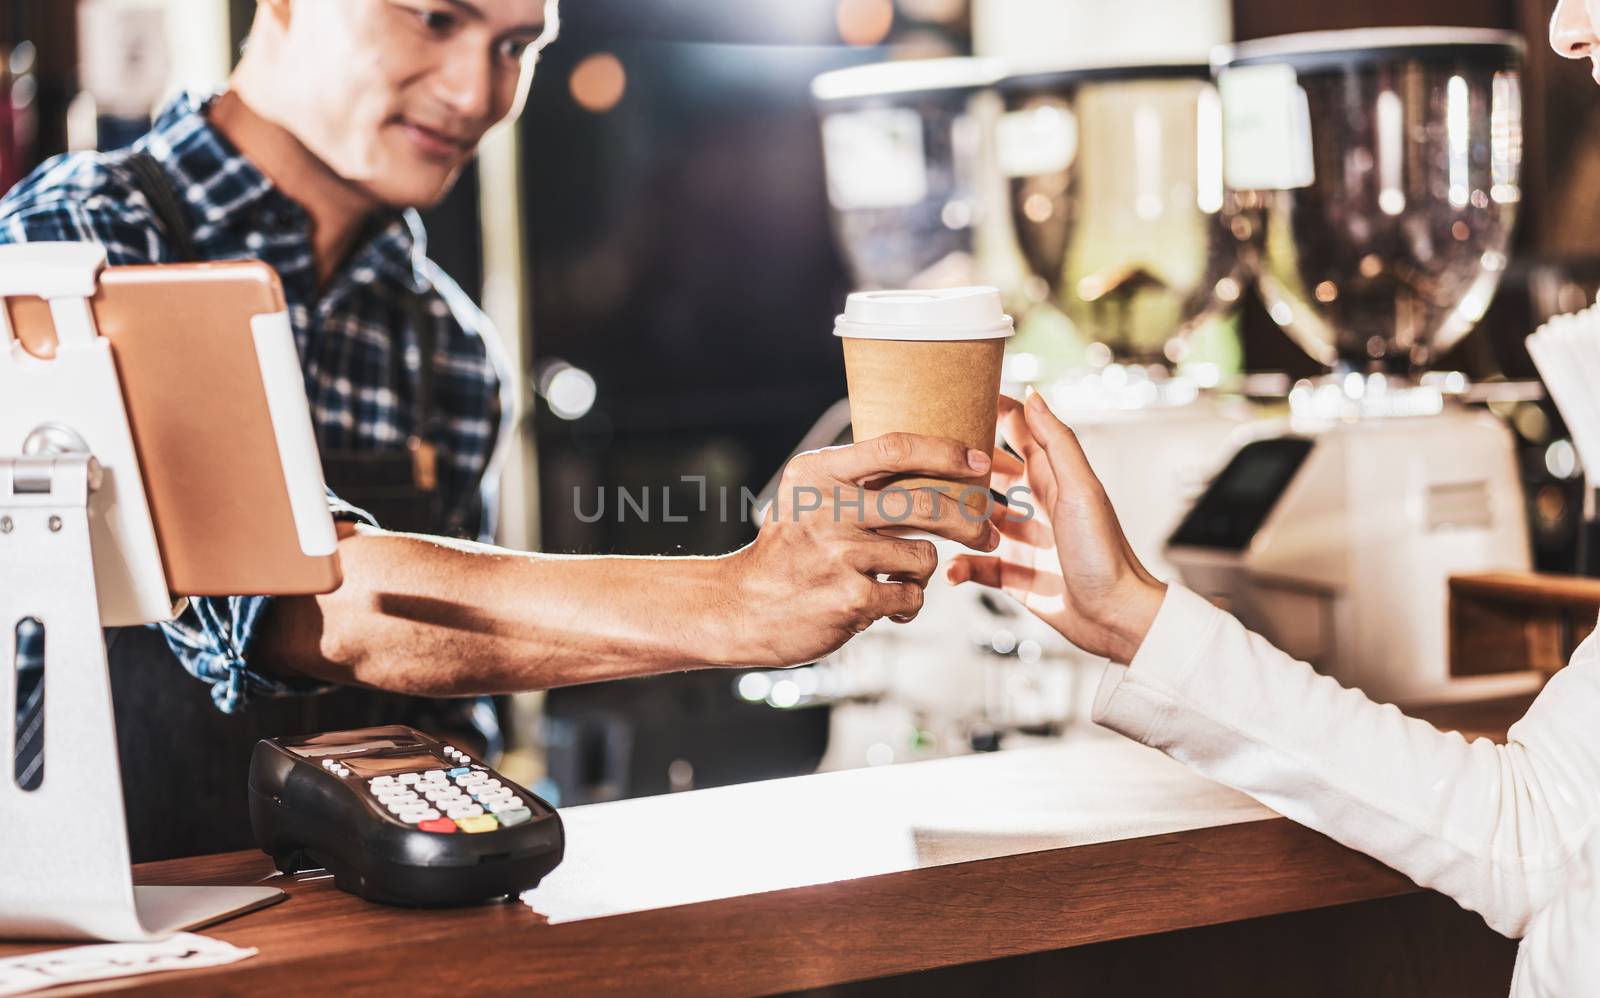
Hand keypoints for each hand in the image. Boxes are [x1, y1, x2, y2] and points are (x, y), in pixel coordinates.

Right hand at [725, 432, 1000, 666]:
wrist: (741, 608)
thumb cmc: (788, 554)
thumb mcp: (806, 499)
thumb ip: (855, 482)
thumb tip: (932, 466)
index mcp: (819, 474)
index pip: (895, 447)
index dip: (944, 451)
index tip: (978, 461)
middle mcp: (829, 508)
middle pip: (924, 503)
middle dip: (968, 520)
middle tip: (987, 531)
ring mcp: (840, 554)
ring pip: (923, 557)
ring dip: (919, 574)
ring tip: (891, 581)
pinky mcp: (851, 598)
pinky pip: (910, 597)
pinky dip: (905, 605)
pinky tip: (880, 607)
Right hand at [946, 392, 1164, 663]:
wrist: (1116, 618)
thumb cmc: (1106, 553)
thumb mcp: (1080, 489)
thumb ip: (1056, 443)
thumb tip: (1033, 395)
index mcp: (1053, 477)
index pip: (1019, 432)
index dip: (993, 413)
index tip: (958, 398)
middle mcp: (1036, 504)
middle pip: (990, 474)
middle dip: (961, 466)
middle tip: (925, 459)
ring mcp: (1023, 540)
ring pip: (976, 519)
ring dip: (955, 518)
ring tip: (931, 518)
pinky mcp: (1014, 574)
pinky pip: (978, 565)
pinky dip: (962, 566)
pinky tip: (951, 570)